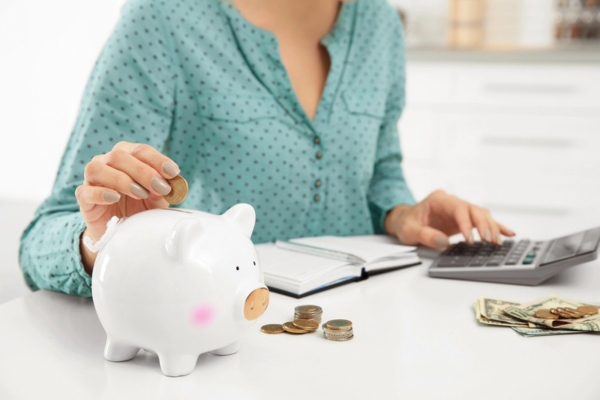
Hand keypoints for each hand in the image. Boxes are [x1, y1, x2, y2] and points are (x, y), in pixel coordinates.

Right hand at [75, 141, 179, 272]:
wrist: (120, 230)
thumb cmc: (140, 207)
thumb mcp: (157, 198)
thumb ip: (164, 189)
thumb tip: (174, 183)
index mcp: (128, 156)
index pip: (141, 150)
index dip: (157, 159)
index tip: (173, 172)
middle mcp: (107, 161)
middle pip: (120, 155)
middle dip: (143, 171)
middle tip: (160, 187)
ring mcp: (93, 178)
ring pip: (98, 168)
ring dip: (122, 179)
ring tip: (140, 193)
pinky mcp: (83, 197)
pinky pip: (86, 191)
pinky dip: (101, 193)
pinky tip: (115, 198)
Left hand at [384, 190, 514, 249]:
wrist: (406, 221)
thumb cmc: (406, 223)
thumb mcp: (409, 231)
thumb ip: (425, 235)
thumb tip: (443, 241)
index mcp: (438, 199)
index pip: (458, 208)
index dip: (466, 222)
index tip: (470, 238)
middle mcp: (452, 201)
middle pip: (474, 210)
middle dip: (483, 225)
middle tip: (489, 241)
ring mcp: (459, 209)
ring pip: (481, 214)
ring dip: (491, 227)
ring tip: (498, 242)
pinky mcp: (465, 219)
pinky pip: (482, 220)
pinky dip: (495, 226)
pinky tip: (508, 233)